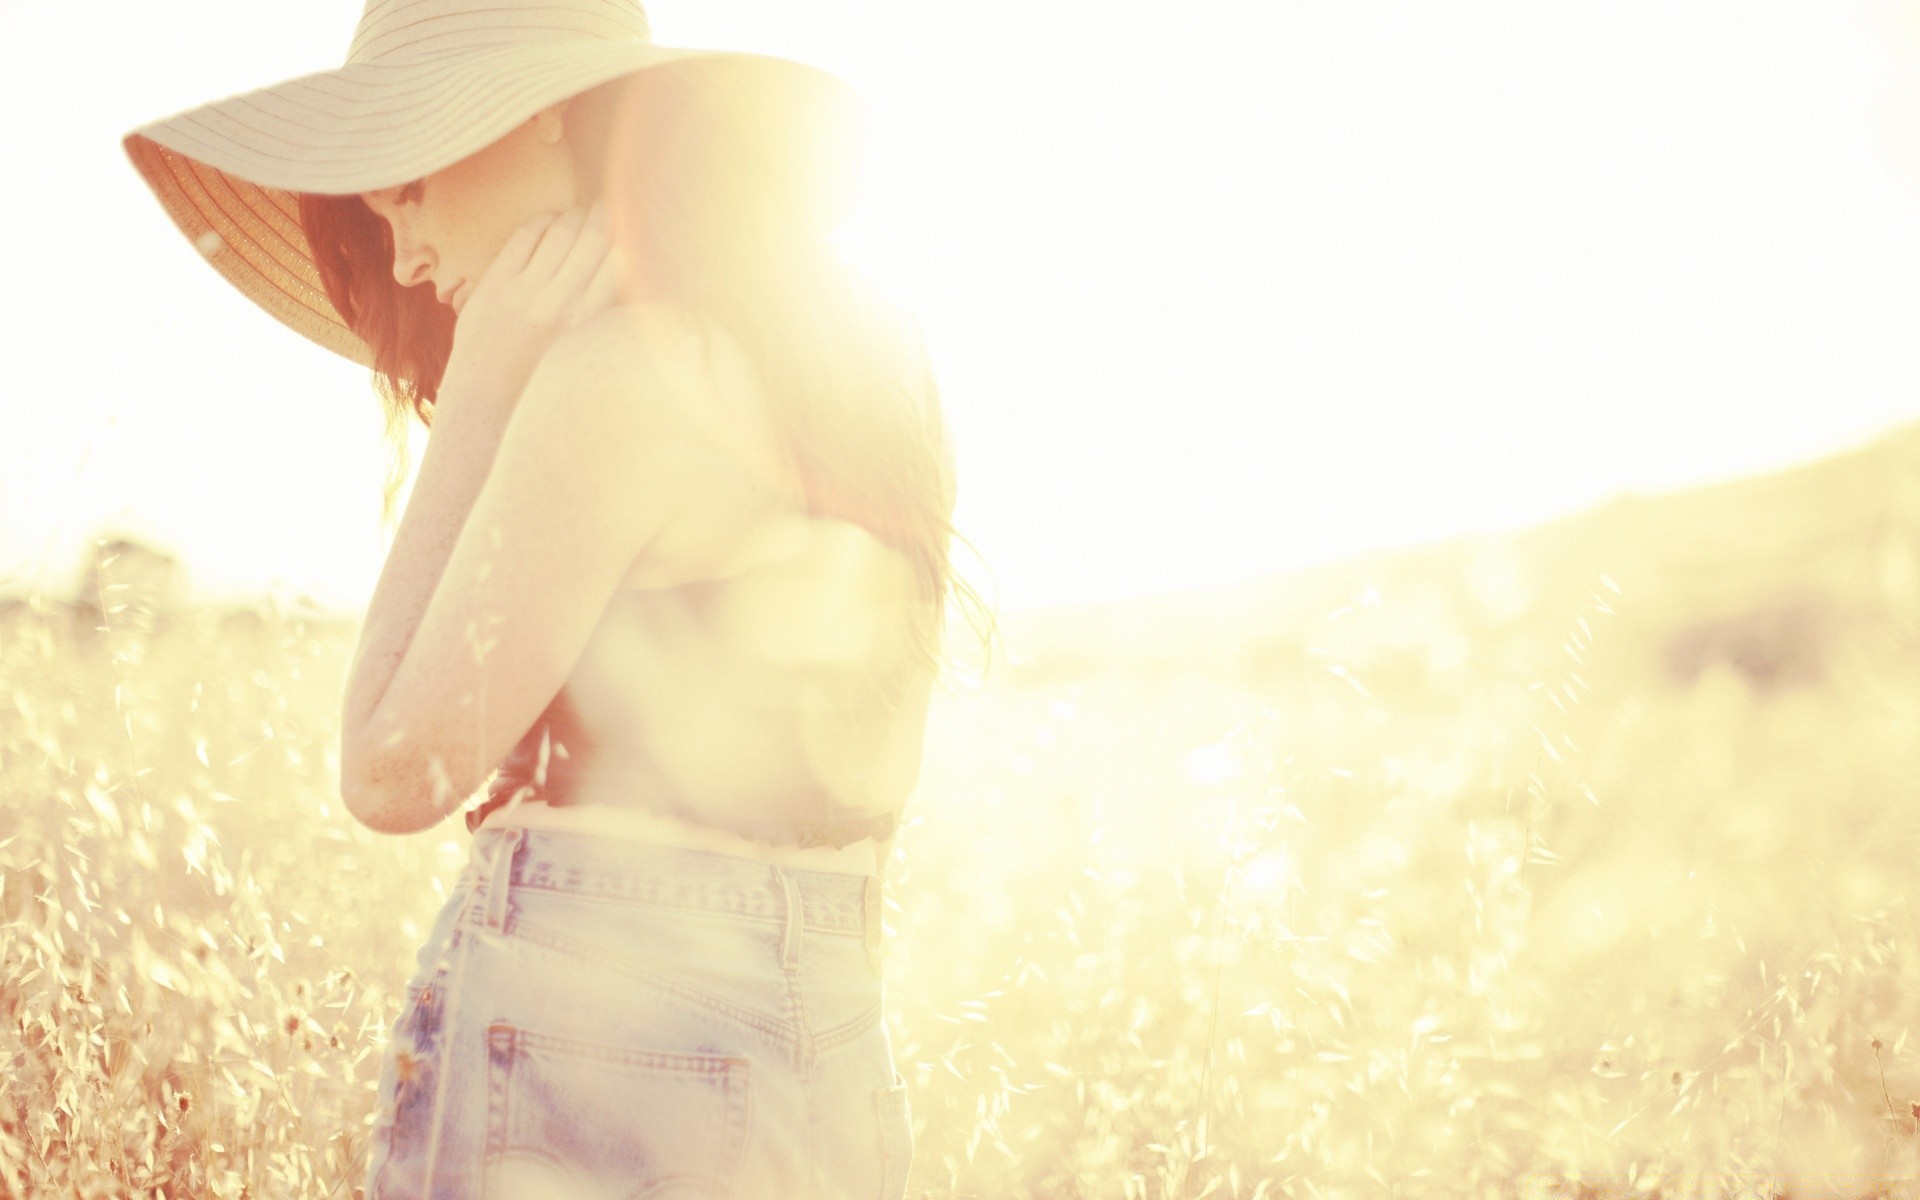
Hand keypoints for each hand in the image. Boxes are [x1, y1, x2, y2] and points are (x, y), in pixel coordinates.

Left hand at [442, 200, 620, 396]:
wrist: (488, 401)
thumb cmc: (546, 378)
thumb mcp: (586, 352)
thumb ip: (606, 314)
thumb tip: (633, 272)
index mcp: (590, 324)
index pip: (621, 261)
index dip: (629, 233)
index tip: (633, 222)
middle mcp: (561, 306)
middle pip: (594, 239)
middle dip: (604, 215)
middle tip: (609, 204)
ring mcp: (525, 293)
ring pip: (561, 232)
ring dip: (574, 215)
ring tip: (581, 212)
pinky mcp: (495, 285)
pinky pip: (525, 236)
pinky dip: (542, 221)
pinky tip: (550, 221)